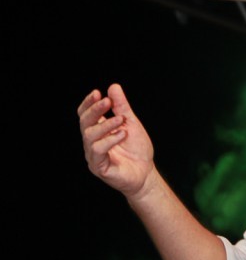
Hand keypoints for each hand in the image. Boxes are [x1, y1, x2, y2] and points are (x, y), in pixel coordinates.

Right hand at [78, 83, 154, 197]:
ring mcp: (94, 156)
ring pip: (89, 136)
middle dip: (95, 110)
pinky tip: (122, 134)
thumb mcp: (131, 123)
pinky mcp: (99, 168)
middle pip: (84, 123)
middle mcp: (92, 143)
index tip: (97, 92)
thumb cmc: (137, 150)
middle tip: (108, 101)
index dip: (88, 103)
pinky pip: (98, 151)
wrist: (146, 173)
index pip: (85, 115)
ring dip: (105, 125)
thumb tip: (113, 87)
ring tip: (121, 120)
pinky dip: (109, 140)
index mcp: (97, 131)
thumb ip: (121, 107)